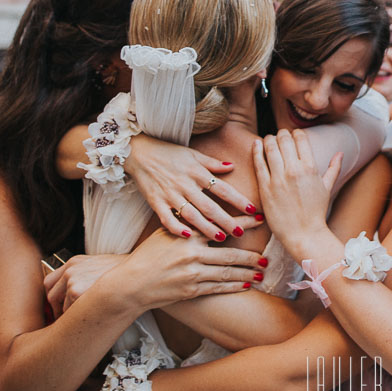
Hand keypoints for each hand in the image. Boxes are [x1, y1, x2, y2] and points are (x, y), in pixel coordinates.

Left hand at [43, 254, 124, 316]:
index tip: (59, 306)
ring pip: (59, 305)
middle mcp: (70, 270)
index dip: (54, 296)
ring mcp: (71, 281)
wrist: (136, 273)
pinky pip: (68, 311)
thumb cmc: (124, 272)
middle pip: (51, 295)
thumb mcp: (100, 265)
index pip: (50, 281)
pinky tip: (86, 320)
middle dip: (57, 309)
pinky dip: (75, 318)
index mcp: (74, 262)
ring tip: (81, 320)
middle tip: (66, 318)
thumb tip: (78, 292)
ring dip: (68, 315)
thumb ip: (85, 274)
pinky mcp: (75, 292)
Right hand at [110, 229, 266, 310]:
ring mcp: (192, 274)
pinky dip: (234, 285)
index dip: (243, 221)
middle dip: (251, 255)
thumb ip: (187, 220)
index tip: (259, 218)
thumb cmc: (149, 254)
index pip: (221, 224)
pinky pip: (219, 288)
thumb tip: (206, 205)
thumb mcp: (166, 231)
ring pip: (227, 272)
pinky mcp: (191, 291)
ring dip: (247, 272)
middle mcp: (192, 254)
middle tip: (267, 254)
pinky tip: (246, 284)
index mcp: (187, 234)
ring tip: (262, 271)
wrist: (131, 283)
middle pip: (230, 253)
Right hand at [127, 134, 262, 239]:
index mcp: (196, 172)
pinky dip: (177, 227)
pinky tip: (188, 236)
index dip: (238, 199)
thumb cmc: (169, 153)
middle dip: (226, 220)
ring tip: (221, 238)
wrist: (138, 152)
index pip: (222, 188)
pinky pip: (166, 218)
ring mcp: (169, 194)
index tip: (253, 210)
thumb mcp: (193, 155)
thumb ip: (212, 163)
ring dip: (207, 227)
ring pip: (191, 215)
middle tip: (241, 232)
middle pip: (209, 206)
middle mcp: (185, 184)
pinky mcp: (155, 202)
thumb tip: (233, 166)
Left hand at [253, 130, 341, 260]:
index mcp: (310, 168)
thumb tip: (340, 153)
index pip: (300, 138)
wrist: (304, 234)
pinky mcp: (265, 187)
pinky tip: (256, 144)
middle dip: (281, 134)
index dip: (295, 133)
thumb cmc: (316, 212)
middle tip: (279, 135)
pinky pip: (259, 163)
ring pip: (270, 147)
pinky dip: (256, 150)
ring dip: (269, 139)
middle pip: (284, 140)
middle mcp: (294, 170)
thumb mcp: (327, 188)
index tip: (292, 135)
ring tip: (268, 139)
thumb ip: (333, 168)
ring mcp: (278, 178)